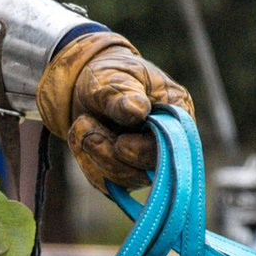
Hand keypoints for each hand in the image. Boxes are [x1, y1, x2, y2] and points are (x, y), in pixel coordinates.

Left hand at [35, 32, 194, 188]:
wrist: (83, 84)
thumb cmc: (107, 74)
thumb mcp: (113, 76)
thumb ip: (123, 93)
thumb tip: (137, 111)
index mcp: (176, 113)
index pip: (173, 146)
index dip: (145, 151)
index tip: (119, 143)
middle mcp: (166, 142)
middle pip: (147, 170)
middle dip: (110, 155)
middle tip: (83, 125)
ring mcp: (144, 161)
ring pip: (123, 179)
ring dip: (94, 156)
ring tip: (80, 124)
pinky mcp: (123, 172)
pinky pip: (104, 181)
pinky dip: (86, 162)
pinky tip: (79, 137)